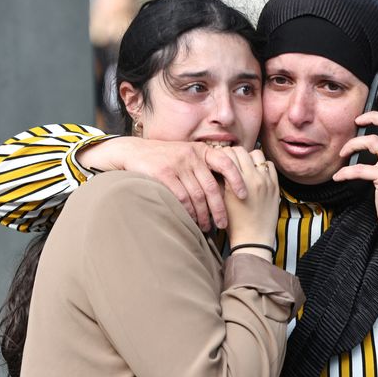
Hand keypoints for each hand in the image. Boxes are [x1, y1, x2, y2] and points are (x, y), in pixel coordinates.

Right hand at [77, 137, 247, 231]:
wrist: (134, 152)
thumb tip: (225, 188)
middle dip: (219, 208)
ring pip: (197, 195)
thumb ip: (203, 167)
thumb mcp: (186, 155)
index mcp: (201, 150)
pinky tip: (191, 220)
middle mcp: (191, 155)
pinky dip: (188, 211)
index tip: (243, 196)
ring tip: (207, 226)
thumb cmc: (164, 158)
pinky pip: (181, 197)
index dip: (237, 180)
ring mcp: (177, 163)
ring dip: (203, 214)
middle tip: (223, 224)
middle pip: (211, 186)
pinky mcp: (163, 173)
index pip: (226, 163)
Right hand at [221, 148, 278, 260]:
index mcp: (237, 181)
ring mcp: (266, 181)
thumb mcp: (221, 200)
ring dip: (249, 158)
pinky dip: (262, 166)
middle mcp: (253, 178)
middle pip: (241, 151)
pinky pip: (270, 165)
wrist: (253, 239)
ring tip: (245, 167)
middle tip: (230, 161)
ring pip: (257, 154)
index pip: (228, 154)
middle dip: (234, 154)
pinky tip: (257, 174)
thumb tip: (217, 165)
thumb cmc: (233, 222)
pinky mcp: (275, 186)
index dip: (221, 155)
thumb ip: (220, 180)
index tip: (219, 159)